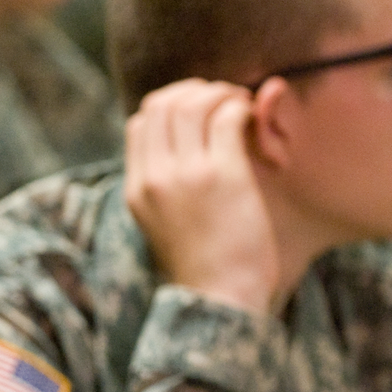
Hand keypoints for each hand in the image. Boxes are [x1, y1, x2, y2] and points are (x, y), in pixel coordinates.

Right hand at [124, 79, 278, 317]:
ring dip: (222, 94)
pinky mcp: (222, 175)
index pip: (141, 123)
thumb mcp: (165, 227)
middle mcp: (155, 177)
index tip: (199, 116)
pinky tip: (254, 120)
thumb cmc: (205, 268)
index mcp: (137, 190)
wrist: (221, 299)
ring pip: (193, 102)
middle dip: (196, 92)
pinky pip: (227, 116)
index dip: (171, 108)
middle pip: (163, 104)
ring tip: (243, 107)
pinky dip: (242, 107)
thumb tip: (180, 160)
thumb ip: (166, 192)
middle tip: (225, 103)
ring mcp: (186, 174)